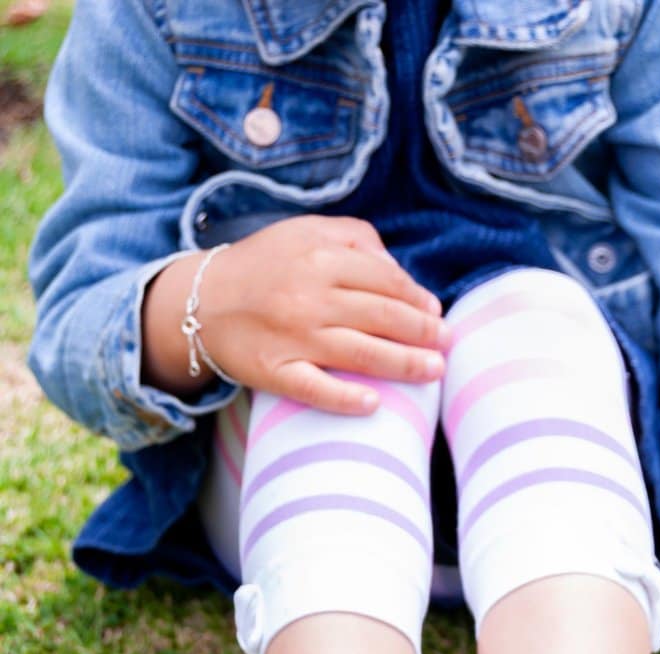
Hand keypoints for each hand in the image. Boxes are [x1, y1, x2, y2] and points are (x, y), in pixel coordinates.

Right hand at [142, 216, 448, 412]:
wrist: (201, 301)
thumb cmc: (264, 266)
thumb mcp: (304, 233)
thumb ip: (354, 238)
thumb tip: (399, 270)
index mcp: (320, 259)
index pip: (385, 281)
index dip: (417, 299)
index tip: (437, 313)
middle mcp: (309, 298)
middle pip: (382, 317)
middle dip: (423, 332)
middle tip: (448, 343)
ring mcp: (293, 338)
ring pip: (361, 353)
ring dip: (405, 365)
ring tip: (435, 371)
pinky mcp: (275, 372)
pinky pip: (315, 389)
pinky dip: (346, 398)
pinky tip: (374, 404)